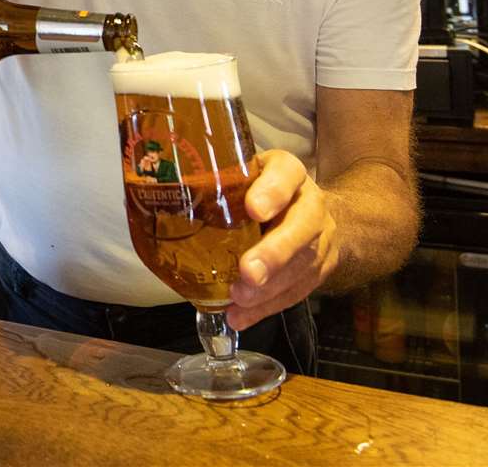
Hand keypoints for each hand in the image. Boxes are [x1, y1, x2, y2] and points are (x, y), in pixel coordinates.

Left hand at [227, 149, 339, 330]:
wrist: (314, 211)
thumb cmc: (265, 189)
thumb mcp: (247, 171)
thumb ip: (218, 178)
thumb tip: (168, 192)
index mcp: (288, 172)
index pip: (286, 174)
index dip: (272, 192)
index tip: (253, 209)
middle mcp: (310, 204)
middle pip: (301, 229)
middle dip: (274, 254)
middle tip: (248, 272)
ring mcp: (319, 240)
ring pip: (301, 267)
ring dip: (269, 288)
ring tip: (240, 299)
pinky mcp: (317, 272)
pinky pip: (296, 292)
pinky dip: (266, 308)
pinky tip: (241, 315)